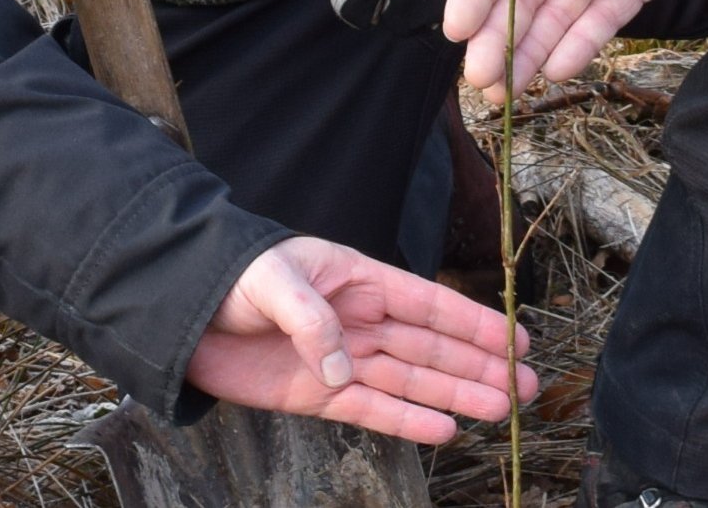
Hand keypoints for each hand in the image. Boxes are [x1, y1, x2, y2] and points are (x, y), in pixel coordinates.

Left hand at [184, 235, 536, 441]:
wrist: (180, 311)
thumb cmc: (230, 277)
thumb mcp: (272, 281)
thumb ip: (311, 320)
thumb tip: (342, 366)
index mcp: (358, 280)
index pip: (428, 304)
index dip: (474, 323)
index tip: (516, 340)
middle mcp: (360, 321)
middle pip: (431, 347)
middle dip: (479, 366)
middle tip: (526, 387)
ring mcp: (341, 360)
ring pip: (411, 380)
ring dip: (456, 395)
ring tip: (501, 409)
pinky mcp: (317, 393)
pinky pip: (372, 408)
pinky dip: (407, 421)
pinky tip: (444, 430)